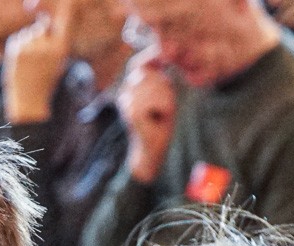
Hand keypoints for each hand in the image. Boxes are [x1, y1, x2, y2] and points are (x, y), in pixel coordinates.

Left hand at [2, 0, 74, 123]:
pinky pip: (20, 37)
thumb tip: (45, 17)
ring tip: (31, 60)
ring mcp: (28, 46)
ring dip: (32, 40)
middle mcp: (45, 46)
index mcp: (60, 49)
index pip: (65, 20)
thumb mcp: (58, 60)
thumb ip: (56, 39)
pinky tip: (23, 60)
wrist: (28, 99)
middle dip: (44, 33)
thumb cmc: (47, 79)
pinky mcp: (14, 47)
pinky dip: (21, 45)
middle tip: (42, 54)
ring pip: (32, 31)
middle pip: (44, 25)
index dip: (67, 6)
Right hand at [119, 49, 176, 183]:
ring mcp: (126, 102)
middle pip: (146, 72)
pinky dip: (163, 107)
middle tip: (163, 105)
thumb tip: (165, 48)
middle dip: (162, 84)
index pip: (138, 63)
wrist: (151, 149)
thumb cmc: (159, 121)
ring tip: (161, 112)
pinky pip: (155, 98)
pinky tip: (158, 118)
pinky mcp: (131, 112)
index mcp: (134, 85)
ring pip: (151, 84)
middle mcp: (126, 92)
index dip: (151, 55)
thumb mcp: (163, 93)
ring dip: (164, 97)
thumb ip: (159, 73)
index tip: (167, 53)